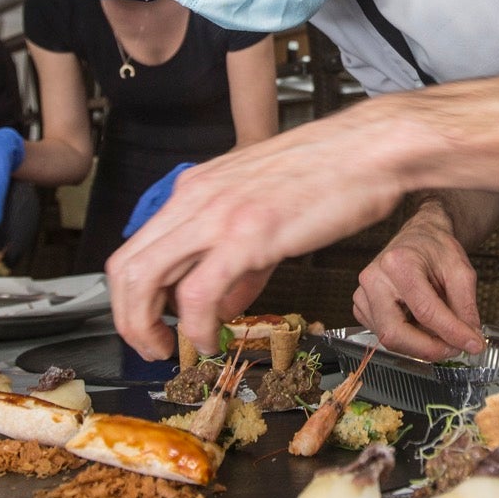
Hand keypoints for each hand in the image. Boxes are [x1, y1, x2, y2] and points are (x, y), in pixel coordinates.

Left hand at [105, 110, 404, 360]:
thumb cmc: (332, 171)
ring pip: (144, 279)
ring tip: (173, 350)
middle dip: (129, 318)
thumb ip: (240, 258)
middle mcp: (197, 198)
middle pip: (126, 267)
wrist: (371, 148)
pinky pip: (197, 294)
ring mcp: (218, 215)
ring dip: (147, 326)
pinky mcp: (247, 236)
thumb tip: (225, 300)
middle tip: (151, 346)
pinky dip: (195, 327)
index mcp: (198, 188)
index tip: (150, 323)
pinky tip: (211, 340)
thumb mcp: (267, 209)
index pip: (137, 248)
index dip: (133, 296)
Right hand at [354, 207, 485, 359]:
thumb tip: (469, 340)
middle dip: (429, 349)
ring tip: (441, 331)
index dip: (451, 333)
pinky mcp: (362, 307)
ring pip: (389, 339)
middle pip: (395, 333)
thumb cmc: (436, 249)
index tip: (472, 344)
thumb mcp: (461, 271)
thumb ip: (466, 307)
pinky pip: (384, 335)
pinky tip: (422, 325)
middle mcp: (374, 279)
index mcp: (398, 263)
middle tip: (455, 348)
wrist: (420, 238)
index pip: (425, 311)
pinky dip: (408, 339)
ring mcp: (363, 295)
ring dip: (420, 344)